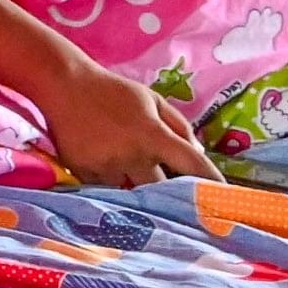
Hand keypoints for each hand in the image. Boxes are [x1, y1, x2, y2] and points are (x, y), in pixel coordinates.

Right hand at [31, 67, 212, 187]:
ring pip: (133, 194)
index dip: (210, 182)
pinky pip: (107, 191)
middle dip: (171, 193)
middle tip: (181, 201)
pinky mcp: (85, 173)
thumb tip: (198, 155)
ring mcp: (107, 166)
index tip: (224, 197)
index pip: (191, 164)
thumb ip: (179, 126)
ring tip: (142, 190)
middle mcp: (133, 153)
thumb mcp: (152, 99)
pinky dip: (114, 188)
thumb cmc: (113, 91)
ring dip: (140, 192)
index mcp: (153, 133)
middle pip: (163, 190)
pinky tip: (112, 176)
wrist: (64, 86)